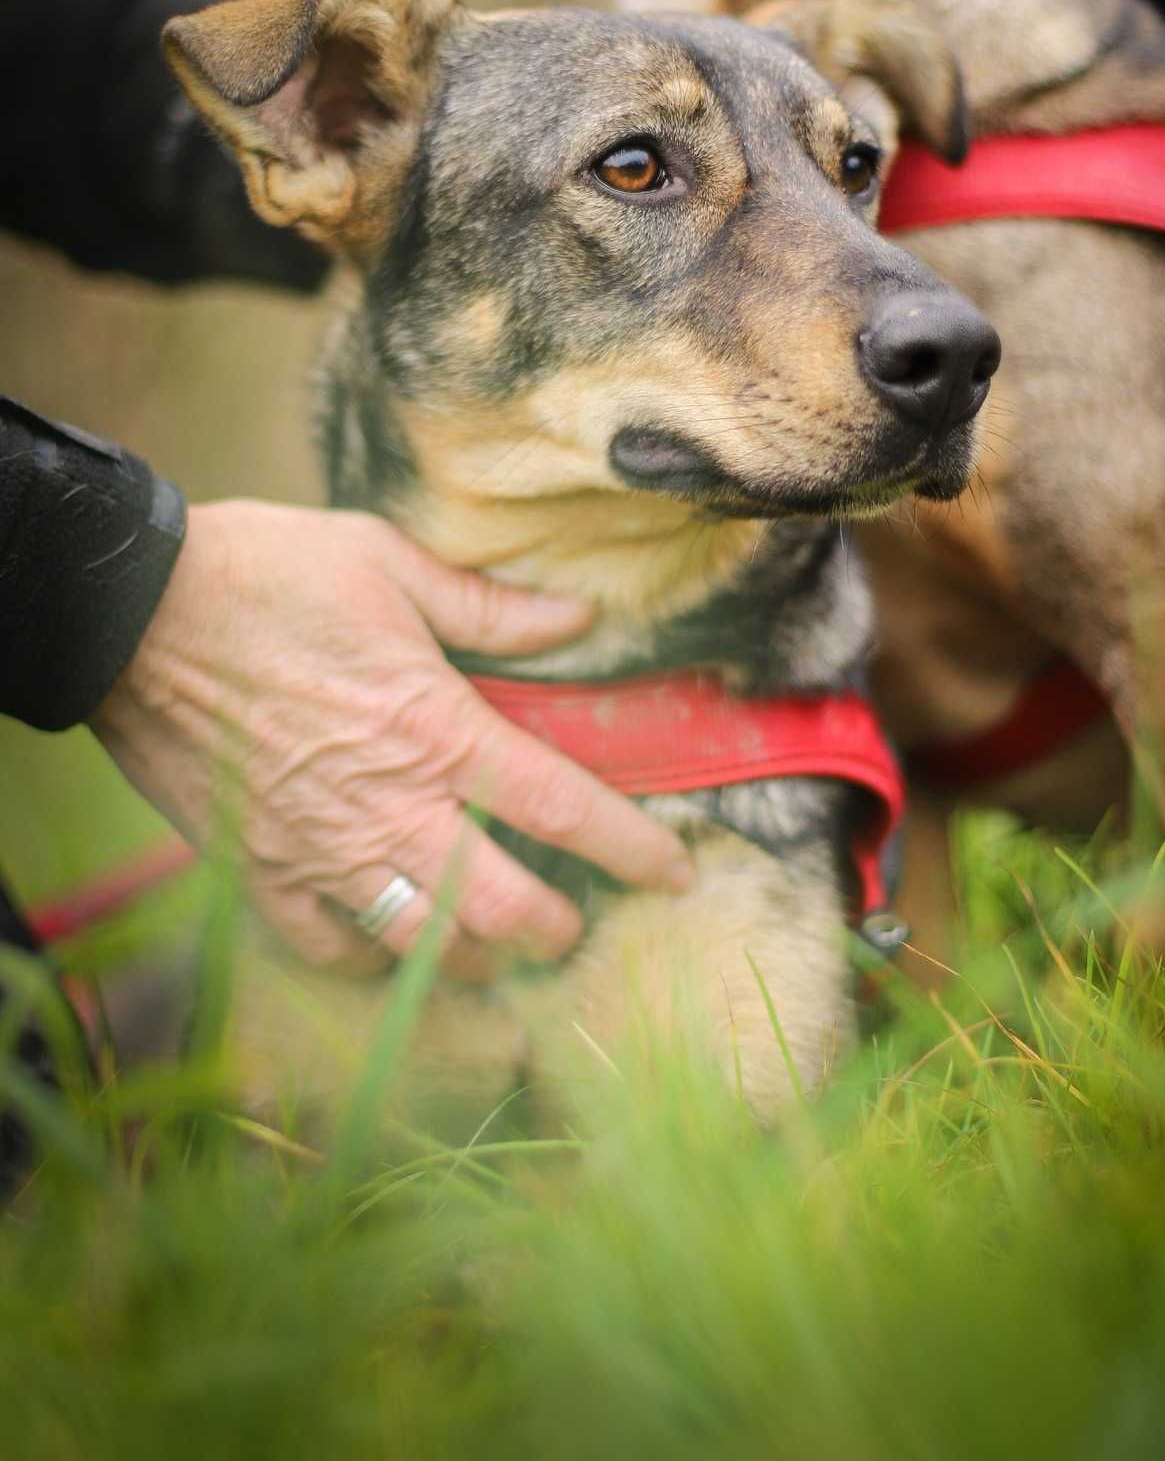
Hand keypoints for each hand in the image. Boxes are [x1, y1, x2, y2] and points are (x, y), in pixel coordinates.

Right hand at [91, 500, 692, 978]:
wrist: (132, 612)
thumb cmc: (268, 574)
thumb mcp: (391, 564)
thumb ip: (492, 607)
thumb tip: (578, 620)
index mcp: (435, 728)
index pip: (561, 807)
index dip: (631, 848)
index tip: (673, 871)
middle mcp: (388, 805)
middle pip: (501, 905)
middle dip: (554, 927)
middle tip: (573, 923)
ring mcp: (320, 850)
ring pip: (420, 944)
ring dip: (473, 954)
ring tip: (495, 943)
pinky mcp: (256, 870)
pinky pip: (327, 947)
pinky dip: (368, 957)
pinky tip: (389, 943)